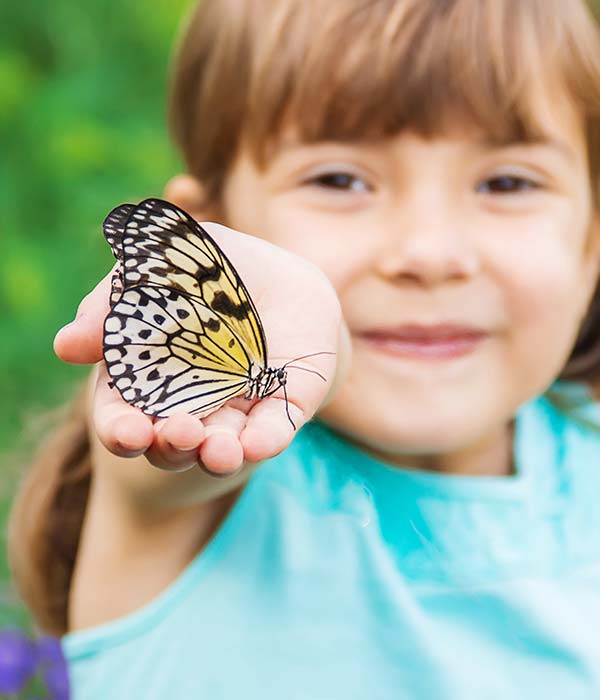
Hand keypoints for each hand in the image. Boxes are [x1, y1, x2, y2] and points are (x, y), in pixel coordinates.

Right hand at [55, 222, 343, 475]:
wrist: (285, 273)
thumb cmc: (214, 269)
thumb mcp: (162, 265)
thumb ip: (114, 299)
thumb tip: (67, 346)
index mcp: (150, 375)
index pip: (124, 414)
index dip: (120, 428)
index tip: (128, 431)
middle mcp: (190, 403)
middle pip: (169, 443)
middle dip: (169, 446)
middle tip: (178, 433)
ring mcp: (236, 410)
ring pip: (218, 447)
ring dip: (214, 454)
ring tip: (217, 450)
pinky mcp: (281, 409)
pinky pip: (271, 433)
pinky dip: (262, 441)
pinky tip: (255, 444)